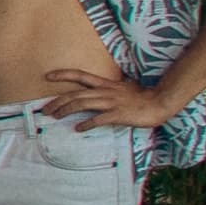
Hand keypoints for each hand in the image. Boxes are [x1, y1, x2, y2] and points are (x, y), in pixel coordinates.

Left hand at [40, 67, 179, 130]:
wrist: (160, 102)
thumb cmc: (142, 96)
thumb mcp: (124, 88)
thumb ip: (109, 90)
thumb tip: (99, 93)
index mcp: (106, 84)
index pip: (81, 76)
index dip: (64, 75)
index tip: (48, 76)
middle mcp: (105, 91)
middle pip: (76, 94)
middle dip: (58, 101)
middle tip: (45, 109)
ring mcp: (111, 102)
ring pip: (82, 104)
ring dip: (66, 110)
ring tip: (55, 116)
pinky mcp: (118, 114)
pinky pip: (98, 119)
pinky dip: (86, 124)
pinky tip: (78, 128)